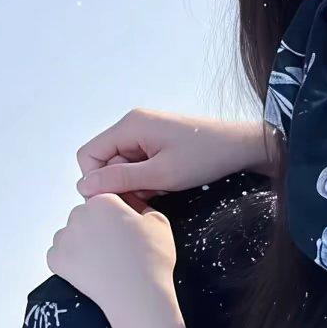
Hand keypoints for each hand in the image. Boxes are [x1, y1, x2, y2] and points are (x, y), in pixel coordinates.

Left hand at [47, 193, 178, 327]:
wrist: (137, 296)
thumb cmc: (151, 261)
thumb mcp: (159, 222)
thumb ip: (142, 206)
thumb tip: (131, 204)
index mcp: (104, 201)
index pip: (104, 200)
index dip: (115, 216)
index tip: (123, 231)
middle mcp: (80, 214)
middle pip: (85, 215)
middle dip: (96, 227)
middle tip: (114, 248)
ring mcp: (64, 237)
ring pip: (70, 234)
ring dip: (81, 243)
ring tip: (102, 261)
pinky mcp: (55, 259)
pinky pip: (59, 254)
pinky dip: (70, 261)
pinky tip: (90, 270)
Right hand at [75, 109, 274, 201]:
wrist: (241, 147)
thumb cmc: (206, 157)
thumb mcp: (162, 174)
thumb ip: (121, 179)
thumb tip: (84, 186)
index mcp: (130, 125)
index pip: (89, 155)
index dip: (96, 182)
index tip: (117, 201)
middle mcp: (132, 125)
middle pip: (105, 162)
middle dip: (119, 185)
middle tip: (143, 202)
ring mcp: (145, 133)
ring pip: (121, 166)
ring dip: (134, 185)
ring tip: (159, 193)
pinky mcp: (156, 143)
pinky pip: (138, 165)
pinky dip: (146, 180)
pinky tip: (164, 187)